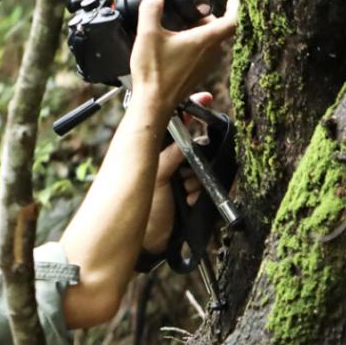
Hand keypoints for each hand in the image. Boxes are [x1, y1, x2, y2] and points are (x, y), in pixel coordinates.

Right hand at [129, 0, 239, 118]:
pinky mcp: (199, 73)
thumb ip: (151, 9)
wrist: (153, 103)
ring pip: (212, 41)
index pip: (233, 20)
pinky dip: (196, 44)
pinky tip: (177, 45)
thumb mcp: (148, 35)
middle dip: (205, 17)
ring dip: (200, 31)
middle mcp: (212, 53)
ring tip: (180, 29)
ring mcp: (207, 65)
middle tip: (189, 12)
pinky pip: (205, 53)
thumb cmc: (154, 74)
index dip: (237, 6)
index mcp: (205, 41)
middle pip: (219, 28)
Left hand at [141, 94, 208, 254]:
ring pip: (201, 167)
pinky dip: (199, 194)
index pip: (173, 124)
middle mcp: (165, 162)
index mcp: (151, 150)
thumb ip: (170, 156)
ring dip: (197, 180)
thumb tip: (186, 141)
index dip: (189, 110)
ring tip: (184, 193)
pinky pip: (204, 187)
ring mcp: (177, 179)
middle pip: (194, 146)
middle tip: (185, 174)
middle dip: (197, 159)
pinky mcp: (188, 195)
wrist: (146, 245)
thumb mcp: (155, 177)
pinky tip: (188, 201)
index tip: (205, 99)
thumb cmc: (140, 211)